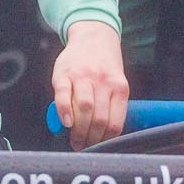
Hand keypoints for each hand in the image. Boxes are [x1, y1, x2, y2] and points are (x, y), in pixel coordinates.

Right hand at [52, 20, 128, 149]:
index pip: (115, 123)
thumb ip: (111, 105)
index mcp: (119, 88)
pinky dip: (64, 111)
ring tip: (74, 139)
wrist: (93, 35)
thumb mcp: (116, 82)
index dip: (106, 140)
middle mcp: (103, 82)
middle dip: (90, 139)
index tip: (99, 148)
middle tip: (83, 146)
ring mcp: (83, 76)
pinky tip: (65, 123)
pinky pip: (63, 94)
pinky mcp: (64, 72)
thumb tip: (102, 136)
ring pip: (84, 109)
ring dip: (78, 130)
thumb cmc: (104, 66)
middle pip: (99, 119)